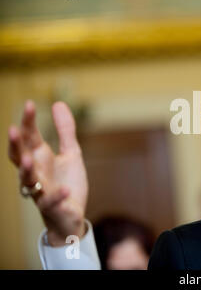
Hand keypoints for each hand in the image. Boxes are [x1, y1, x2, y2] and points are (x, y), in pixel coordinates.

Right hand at [8, 100, 88, 245]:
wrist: (70, 214)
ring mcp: (41, 190)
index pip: (29, 138)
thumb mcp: (71, 153)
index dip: (28, 122)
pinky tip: (64, 190)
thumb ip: (65, 131)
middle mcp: (35, 173)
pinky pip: (51, 202)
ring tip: (28, 159)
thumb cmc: (66, 182)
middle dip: (15, 145)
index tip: (29, 104)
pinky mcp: (53, 207)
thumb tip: (58, 103)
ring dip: (26, 170)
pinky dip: (56, 196)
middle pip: (20, 157)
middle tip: (13, 129)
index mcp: (39, 158)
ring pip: (27, 181)